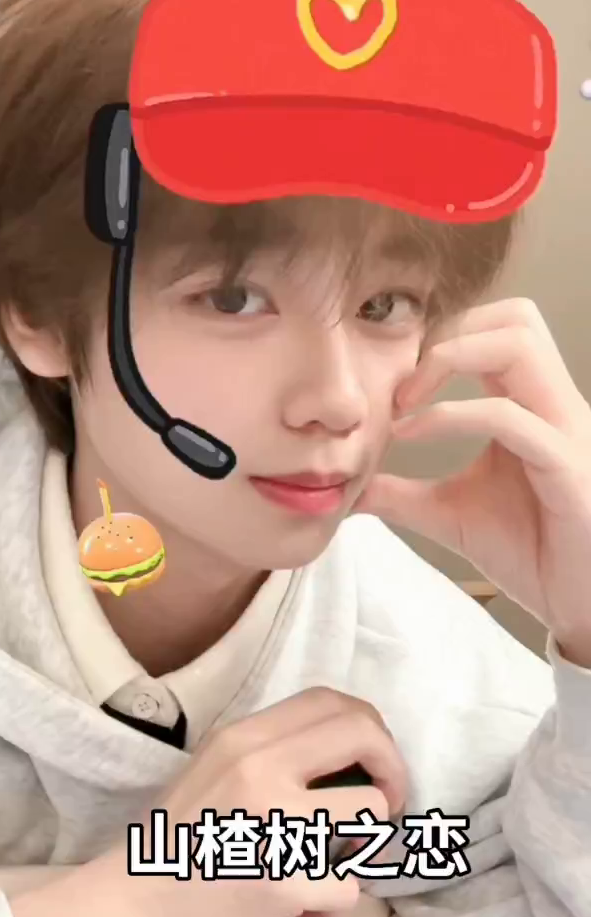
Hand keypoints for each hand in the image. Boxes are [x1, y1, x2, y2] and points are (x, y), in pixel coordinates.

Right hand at [54, 688, 403, 916]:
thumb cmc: (168, 853)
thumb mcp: (212, 778)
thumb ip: (269, 762)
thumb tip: (346, 771)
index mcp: (243, 741)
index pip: (333, 702)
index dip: (371, 733)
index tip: (368, 772)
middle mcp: (260, 768)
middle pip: (366, 735)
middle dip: (392, 774)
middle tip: (383, 812)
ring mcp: (273, 824)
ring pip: (372, 814)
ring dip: (361, 850)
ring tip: (323, 875)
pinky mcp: (282, 883)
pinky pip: (350, 888)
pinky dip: (331, 909)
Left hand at [355, 298, 590, 667]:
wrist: (576, 600)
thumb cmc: (531, 551)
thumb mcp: (449, 514)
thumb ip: (401, 494)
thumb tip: (348, 488)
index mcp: (529, 405)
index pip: (495, 329)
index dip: (440, 339)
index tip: (391, 384)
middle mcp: (552, 406)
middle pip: (515, 317)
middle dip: (449, 334)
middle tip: (401, 385)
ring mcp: (563, 430)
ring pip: (519, 344)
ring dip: (452, 358)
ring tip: (405, 404)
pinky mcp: (566, 466)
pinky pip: (511, 417)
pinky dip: (452, 416)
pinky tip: (413, 436)